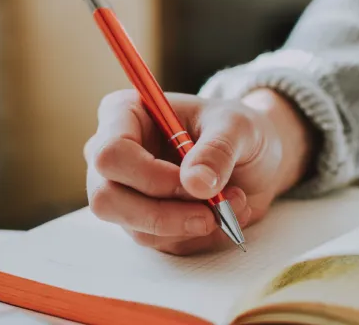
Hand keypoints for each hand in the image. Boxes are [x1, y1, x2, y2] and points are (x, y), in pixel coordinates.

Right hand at [84, 88, 314, 254]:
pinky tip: (222, 213)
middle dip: (163, 213)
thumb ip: (217, 150)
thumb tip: (196, 184)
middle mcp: (113, 156)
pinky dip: (197, 235)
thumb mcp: (238, 127)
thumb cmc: (235, 130)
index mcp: (123, 114)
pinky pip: (160, 242)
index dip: (149, 175)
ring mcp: (123, 192)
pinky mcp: (142, 222)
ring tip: (232, 202)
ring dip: (189, 224)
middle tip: (211, 212)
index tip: (194, 182)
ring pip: (135, 228)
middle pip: (106, 199)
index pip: (110, 154)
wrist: (252, 157)